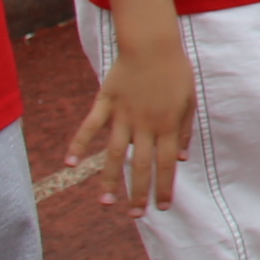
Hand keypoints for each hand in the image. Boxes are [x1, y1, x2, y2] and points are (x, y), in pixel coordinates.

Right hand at [70, 30, 195, 211]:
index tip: (162, 207)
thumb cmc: (175, 71)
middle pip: (140, 165)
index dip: (164, 187)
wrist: (153, 44)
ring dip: (109, 180)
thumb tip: (182, 158)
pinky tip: (69, 164)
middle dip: (138, 193)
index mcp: (168, 125)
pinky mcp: (106, 102)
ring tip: (106, 204)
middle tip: (135, 215)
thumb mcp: (189, 100)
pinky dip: (78, 144)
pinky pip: (90, 126)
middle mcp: (145, 124)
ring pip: (113, 154)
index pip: (166, 163)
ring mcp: (123, 115)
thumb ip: (185, 130)